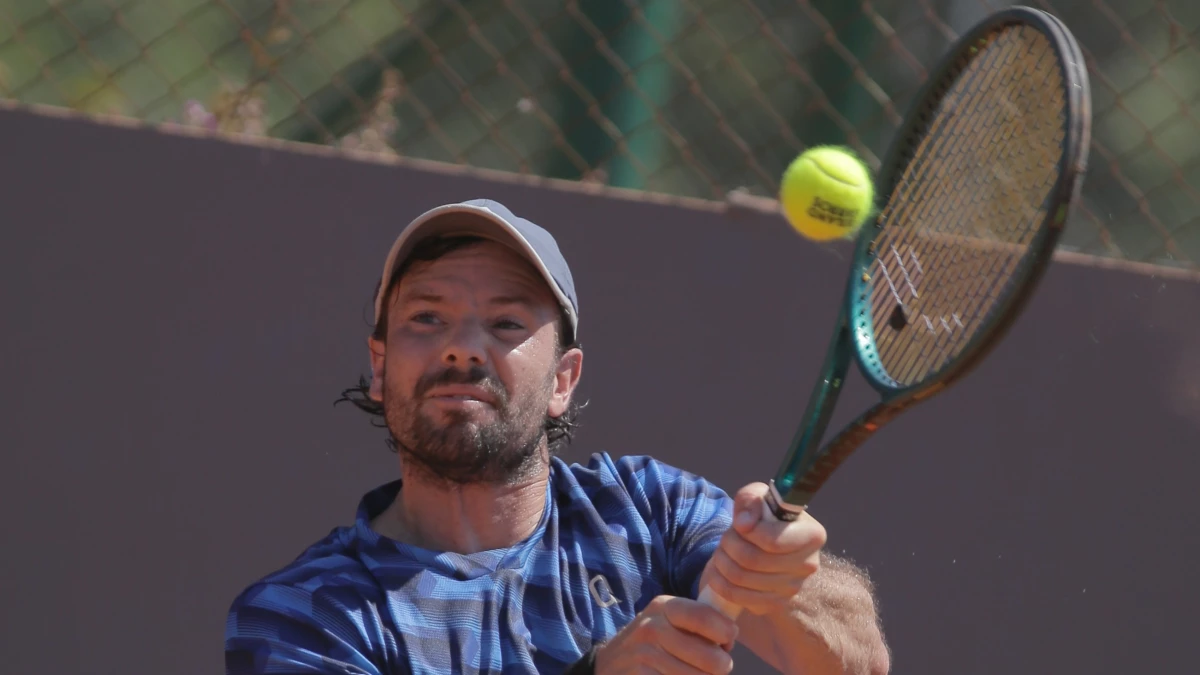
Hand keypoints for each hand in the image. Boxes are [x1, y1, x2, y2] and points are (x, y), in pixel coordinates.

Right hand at [593, 595, 736, 673]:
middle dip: (722, 666)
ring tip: (698, 673)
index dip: (727, 633)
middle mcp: (652, 628)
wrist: (608, 664)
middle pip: (711, 658)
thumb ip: (697, 620)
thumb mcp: (666, 620)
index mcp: (664, 607)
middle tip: (717, 666)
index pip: (706, 617)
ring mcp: (645, 657)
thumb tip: (731, 635)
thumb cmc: (650, 641)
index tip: (728, 641)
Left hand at [699, 482, 827, 616]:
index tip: (740, 524)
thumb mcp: (756, 496)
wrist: (761, 542)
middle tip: (725, 538)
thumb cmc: (762, 515)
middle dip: (729, 545)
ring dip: (721, 562)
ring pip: (741, 578)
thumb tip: (744, 524)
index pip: (772, 541)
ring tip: (722, 551)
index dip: (747, 531)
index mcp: (812, 535)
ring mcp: (793, 588)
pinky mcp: (775, 604)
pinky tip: (721, 570)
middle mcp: (809, 565)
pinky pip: (739, 597)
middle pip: (752, 560)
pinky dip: (721, 582)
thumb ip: (750, 499)